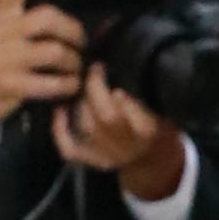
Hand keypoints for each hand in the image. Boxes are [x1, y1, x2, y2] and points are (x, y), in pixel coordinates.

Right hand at [0, 0, 87, 149]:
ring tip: (76, 68)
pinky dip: (69, 85)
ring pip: (55, 51)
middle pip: (48, 18)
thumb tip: (53, 10)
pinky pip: (52, 83)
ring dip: (74, 61)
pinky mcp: (11, 86)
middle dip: (74, 30)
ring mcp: (4, 59)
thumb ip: (14, 19)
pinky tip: (71, 86)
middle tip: (81, 42)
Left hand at [55, 63, 187, 198]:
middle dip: (96, 88)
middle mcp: (130, 146)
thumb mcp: (158, 103)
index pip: (138, 116)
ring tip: (80, 84)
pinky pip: (71, 148)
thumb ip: (147, 87)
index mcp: (149, 131)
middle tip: (94, 69)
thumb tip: (125, 58)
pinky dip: (60, 129)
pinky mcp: (93, 161)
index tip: (116, 75)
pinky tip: (60, 110)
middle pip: (108, 118)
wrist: (148, 155)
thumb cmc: (152, 119)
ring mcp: (110, 156)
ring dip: (79, 101)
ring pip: (87, 127)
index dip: (125, 98)